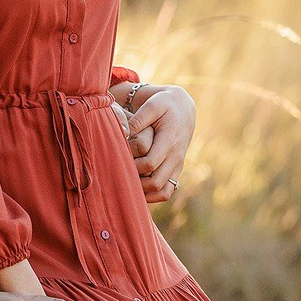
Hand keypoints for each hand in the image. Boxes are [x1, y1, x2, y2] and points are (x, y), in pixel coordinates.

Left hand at [118, 83, 195, 203]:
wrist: (184, 108)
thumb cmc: (164, 104)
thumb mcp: (152, 105)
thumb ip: (138, 120)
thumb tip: (124, 133)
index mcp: (169, 141)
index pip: (150, 164)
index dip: (132, 167)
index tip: (116, 160)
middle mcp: (176, 156)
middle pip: (155, 182)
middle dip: (134, 182)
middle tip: (116, 175)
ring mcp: (177, 165)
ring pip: (162, 191)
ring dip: (143, 193)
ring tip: (124, 184)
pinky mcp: (176, 170)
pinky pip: (167, 191)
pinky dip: (152, 196)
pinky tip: (136, 190)